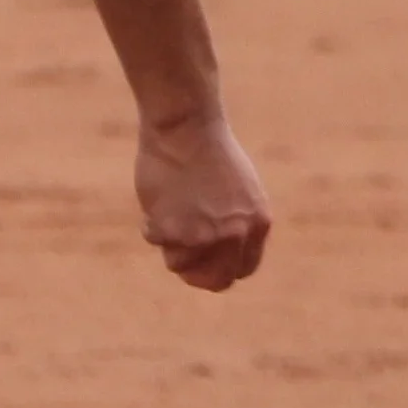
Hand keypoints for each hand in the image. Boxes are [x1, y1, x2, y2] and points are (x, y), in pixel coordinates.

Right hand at [135, 111, 271, 291]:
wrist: (185, 127)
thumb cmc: (207, 149)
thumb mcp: (239, 189)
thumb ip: (236, 223)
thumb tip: (221, 255)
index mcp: (257, 224)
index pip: (243, 269)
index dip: (222, 269)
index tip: (205, 265)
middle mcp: (236, 235)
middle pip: (215, 280)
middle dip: (195, 274)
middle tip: (179, 258)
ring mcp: (205, 236)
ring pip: (178, 264)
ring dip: (168, 242)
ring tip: (166, 211)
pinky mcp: (174, 231)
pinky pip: (155, 241)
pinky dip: (150, 222)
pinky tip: (158, 197)